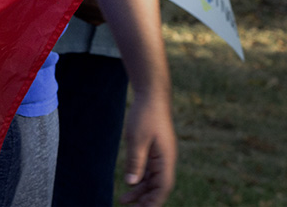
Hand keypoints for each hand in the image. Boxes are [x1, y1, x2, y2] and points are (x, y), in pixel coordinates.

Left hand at [119, 91, 176, 205]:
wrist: (151, 95)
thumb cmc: (145, 115)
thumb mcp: (137, 139)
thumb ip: (135, 161)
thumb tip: (132, 183)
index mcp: (166, 159)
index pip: (163, 186)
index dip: (154, 201)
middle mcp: (166, 159)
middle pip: (157, 186)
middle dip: (145, 199)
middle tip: (128, 206)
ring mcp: (161, 155)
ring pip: (152, 178)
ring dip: (140, 190)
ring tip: (123, 199)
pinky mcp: (154, 150)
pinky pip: (148, 169)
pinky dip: (139, 177)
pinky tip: (130, 183)